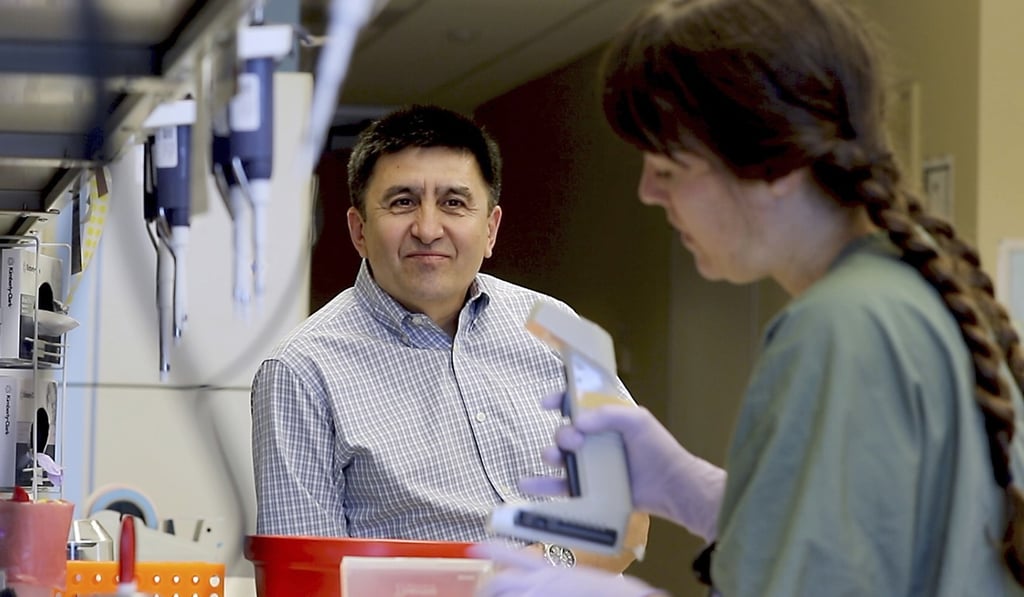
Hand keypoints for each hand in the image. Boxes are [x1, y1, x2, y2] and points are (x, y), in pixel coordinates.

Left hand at [472, 543, 665, 596]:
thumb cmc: (607, 593)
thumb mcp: (578, 578)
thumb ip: (557, 579)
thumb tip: (549, 585)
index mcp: (550, 570)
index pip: (512, 554)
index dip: (491, 549)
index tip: (474, 547)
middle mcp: (541, 583)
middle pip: (500, 581)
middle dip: (487, 587)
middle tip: (481, 590)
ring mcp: (541, 596)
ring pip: (504, 593)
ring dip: (496, 595)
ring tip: (489, 596)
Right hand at [521, 394, 725, 540]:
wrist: (671, 486)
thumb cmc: (658, 450)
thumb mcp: (637, 420)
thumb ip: (607, 414)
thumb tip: (577, 422)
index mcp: (606, 421)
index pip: (577, 406)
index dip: (560, 401)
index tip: (547, 403)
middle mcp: (595, 442)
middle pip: (565, 432)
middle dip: (563, 433)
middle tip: (575, 441)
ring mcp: (591, 466)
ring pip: (559, 457)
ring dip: (551, 454)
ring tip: (557, 457)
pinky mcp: (589, 489)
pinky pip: (561, 486)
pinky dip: (542, 485)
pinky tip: (528, 483)